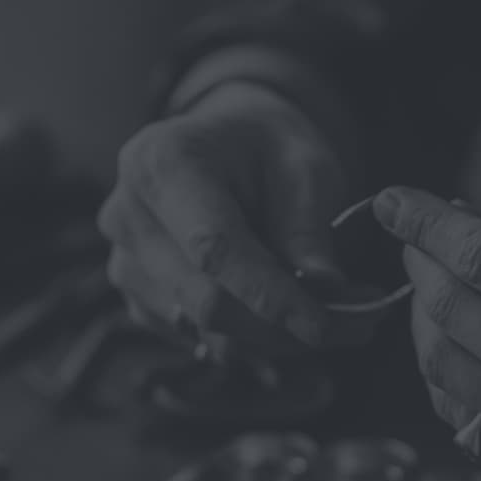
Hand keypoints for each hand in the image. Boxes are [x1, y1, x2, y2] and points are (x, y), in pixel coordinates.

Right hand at [99, 81, 347, 352]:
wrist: (228, 144)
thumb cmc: (268, 147)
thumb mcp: (303, 166)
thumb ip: (308, 228)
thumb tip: (326, 290)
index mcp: (162, 163)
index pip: (214, 248)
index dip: (270, 295)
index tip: (324, 325)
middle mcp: (128, 214)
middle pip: (205, 299)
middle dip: (282, 325)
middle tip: (355, 325)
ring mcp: (125, 258)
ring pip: (203, 328)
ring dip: (273, 336)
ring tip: (331, 314)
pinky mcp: (137, 293)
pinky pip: (195, 334)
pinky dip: (249, 337)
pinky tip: (284, 314)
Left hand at [374, 186, 480, 480]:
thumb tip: (473, 234)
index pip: (480, 255)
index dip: (426, 223)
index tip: (394, 203)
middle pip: (448, 308)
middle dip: (422, 267)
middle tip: (419, 246)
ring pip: (441, 366)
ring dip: (426, 323)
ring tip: (438, 295)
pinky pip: (464, 417)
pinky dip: (453, 378)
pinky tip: (464, 352)